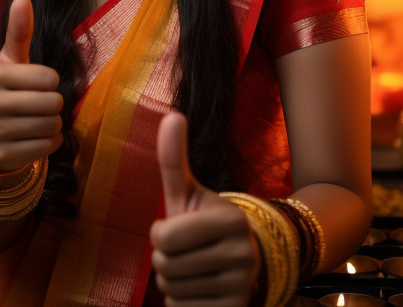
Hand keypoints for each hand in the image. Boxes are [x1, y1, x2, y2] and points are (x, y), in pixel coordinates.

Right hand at [0, 0, 63, 170]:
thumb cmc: (5, 90)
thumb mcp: (10, 60)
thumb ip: (19, 31)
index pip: (49, 78)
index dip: (50, 82)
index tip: (37, 85)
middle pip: (53, 103)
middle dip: (53, 105)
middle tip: (39, 105)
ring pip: (51, 126)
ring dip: (52, 124)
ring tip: (37, 120)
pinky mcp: (3, 156)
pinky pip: (47, 147)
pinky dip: (49, 143)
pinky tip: (35, 137)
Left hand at [149, 111, 258, 306]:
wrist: (241, 261)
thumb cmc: (203, 223)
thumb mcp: (187, 192)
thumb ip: (174, 158)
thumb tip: (172, 115)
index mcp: (230, 218)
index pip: (162, 236)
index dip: (160, 234)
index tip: (179, 228)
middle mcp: (242, 253)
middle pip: (164, 265)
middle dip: (164, 258)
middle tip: (185, 251)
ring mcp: (242, 286)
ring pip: (171, 289)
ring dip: (173, 281)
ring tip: (194, 268)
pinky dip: (183, 301)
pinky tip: (201, 289)